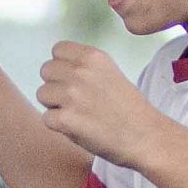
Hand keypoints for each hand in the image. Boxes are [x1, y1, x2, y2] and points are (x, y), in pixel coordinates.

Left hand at [34, 40, 163, 165]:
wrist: (145, 137)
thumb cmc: (129, 109)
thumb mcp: (110, 73)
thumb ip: (85, 67)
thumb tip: (58, 68)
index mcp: (93, 57)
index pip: (57, 50)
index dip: (61, 66)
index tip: (73, 79)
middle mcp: (81, 72)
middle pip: (46, 70)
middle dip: (55, 85)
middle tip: (74, 100)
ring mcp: (72, 95)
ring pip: (42, 94)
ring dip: (54, 106)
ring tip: (77, 114)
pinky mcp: (66, 119)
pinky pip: (46, 118)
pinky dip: (58, 126)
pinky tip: (77, 127)